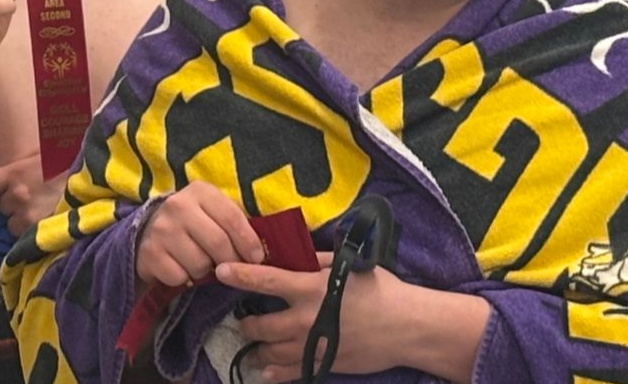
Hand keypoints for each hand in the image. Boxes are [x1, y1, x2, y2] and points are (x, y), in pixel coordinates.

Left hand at [0, 151, 65, 235]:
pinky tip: (49, 221)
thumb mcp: (45, 150)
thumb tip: (12, 167)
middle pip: (1, 206)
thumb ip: (23, 161)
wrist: (101, 179)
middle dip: (13, 202)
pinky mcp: (44, 234)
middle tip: (32, 196)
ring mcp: (30, 217)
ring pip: (13, 225)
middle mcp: (18, 197)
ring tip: (42, 210)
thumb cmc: (73, 159)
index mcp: (15, 173)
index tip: (6, 185)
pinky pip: (29, 237)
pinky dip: (36, 232)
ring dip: (23, 220)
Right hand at [134, 180, 263, 286]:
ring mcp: (161, 229)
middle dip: (231, 261)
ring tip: (199, 262)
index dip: (249, 241)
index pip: (232, 217)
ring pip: (200, 264)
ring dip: (205, 271)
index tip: (256, 258)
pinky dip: (184, 279)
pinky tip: (180, 267)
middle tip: (231, 267)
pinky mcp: (149, 252)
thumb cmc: (194, 223)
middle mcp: (178, 206)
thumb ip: (235, 223)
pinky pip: (180, 277)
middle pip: (218, 243)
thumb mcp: (213, 213)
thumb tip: (261, 252)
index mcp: (199, 191)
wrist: (149, 231)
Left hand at [217, 253, 402, 382]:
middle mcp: (304, 319)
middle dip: (245, 323)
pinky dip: (272, 372)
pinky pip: (288, 373)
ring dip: (256, 347)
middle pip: (259, 325)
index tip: (220, 271)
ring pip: (269, 352)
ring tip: (253, 343)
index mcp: (309, 288)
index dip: (239, 275)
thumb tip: (294, 255)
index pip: (264, 281)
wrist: (408, 327)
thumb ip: (315, 261)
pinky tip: (265, 370)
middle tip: (243, 319)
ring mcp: (312, 346)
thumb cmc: (380, 290)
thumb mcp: (347, 266)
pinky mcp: (322, 364)